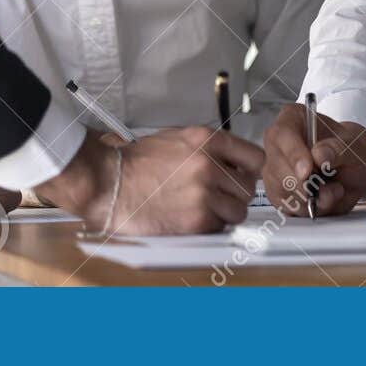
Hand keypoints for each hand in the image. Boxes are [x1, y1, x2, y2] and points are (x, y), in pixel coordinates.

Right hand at [39, 126, 263, 234]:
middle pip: (248, 187)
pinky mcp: (195, 220)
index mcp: (207, 140)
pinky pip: (219, 227)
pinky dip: (208, 227)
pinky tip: (189, 217)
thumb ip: (210, 148)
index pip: (256, 157)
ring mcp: (204, 193)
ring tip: (202, 208)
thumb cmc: (137, 163)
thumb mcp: (178, 138)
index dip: (252, 170)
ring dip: (224, 213)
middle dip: (235, 193)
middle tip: (217, 195)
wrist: (109, 183)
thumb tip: (234, 160)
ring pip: (237, 211)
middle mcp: (209, 165)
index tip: (247, 176)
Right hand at [262, 103, 365, 217]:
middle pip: (276, 167)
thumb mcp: (353, 145)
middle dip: (303, 185)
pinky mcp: (279, 193)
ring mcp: (276, 170)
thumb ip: (337, 149)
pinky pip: (286, 208)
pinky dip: (307, 209)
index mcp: (293, 120)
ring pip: (279, 191)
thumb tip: (319, 156)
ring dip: (309, 199)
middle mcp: (279, 145)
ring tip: (333, 191)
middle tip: (331, 187)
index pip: (281, 134)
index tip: (307, 171)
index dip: (292, 154)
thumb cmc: (350, 148)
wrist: (355, 167)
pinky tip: (323, 201)